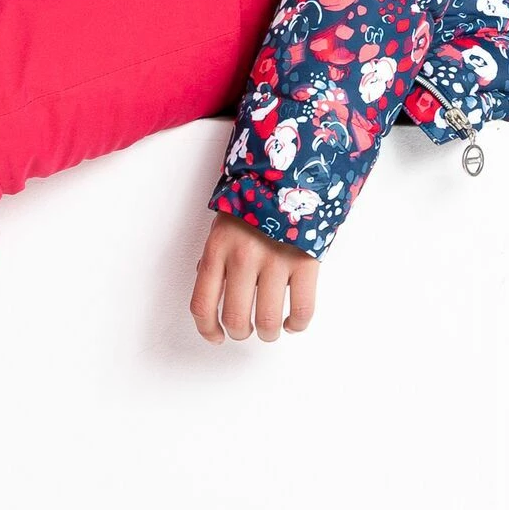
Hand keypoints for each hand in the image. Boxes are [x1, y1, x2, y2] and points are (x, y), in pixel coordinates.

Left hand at [189, 213, 318, 342]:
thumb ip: (216, 259)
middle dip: (241, 332)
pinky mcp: (305, 261)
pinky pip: (302, 308)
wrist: (291, 172)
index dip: (208, 329)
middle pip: (236, 318)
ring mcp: (275, 260)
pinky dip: (297, 324)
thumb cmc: (254, 201)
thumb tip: (212, 293)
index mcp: (217, 248)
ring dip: (269, 333)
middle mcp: (243, 257)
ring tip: (271, 329)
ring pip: (268, 320)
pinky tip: (293, 322)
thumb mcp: (223, 225)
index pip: (203, 304)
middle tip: (247, 330)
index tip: (216, 337)